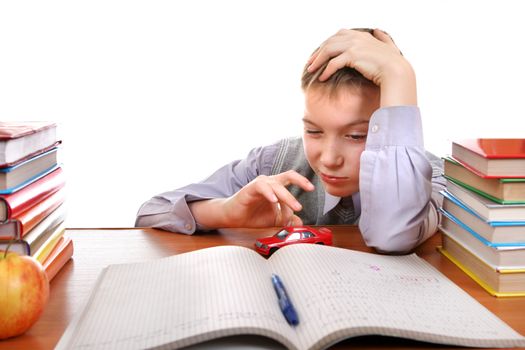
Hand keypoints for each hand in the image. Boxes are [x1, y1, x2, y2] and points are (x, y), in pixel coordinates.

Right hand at [189, 170, 314, 227]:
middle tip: (307, 194)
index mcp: (276, 186)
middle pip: (287, 176)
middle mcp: (269, 182)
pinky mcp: (249, 189)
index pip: (291, 179)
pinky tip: (274, 201)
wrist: (233, 218)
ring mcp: (259, 184)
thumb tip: (300, 222)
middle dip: (300, 183)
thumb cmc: (252, 215)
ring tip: (295, 207)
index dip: (302, 182)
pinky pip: (262, 187)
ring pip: (277, 185)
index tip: (312, 188)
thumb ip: (287, 219)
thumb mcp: (274, 219)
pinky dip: (269, 193)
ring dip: (287, 197)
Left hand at [306, 28, 416, 106]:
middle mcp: (357, 38)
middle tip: (310, 62)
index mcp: (362, 35)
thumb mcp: (389, 46)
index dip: (327, 43)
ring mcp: (354, 45)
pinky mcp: (353, 56)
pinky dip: (326, 70)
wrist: (397, 72)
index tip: (320, 53)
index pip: (339, 35)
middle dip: (318, 52)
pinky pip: (334, 63)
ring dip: (318, 60)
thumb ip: (382, 37)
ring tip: (311, 69)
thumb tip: (378, 30)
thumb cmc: (394, 63)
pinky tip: (322, 78)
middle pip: (330, 41)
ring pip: (328, 50)